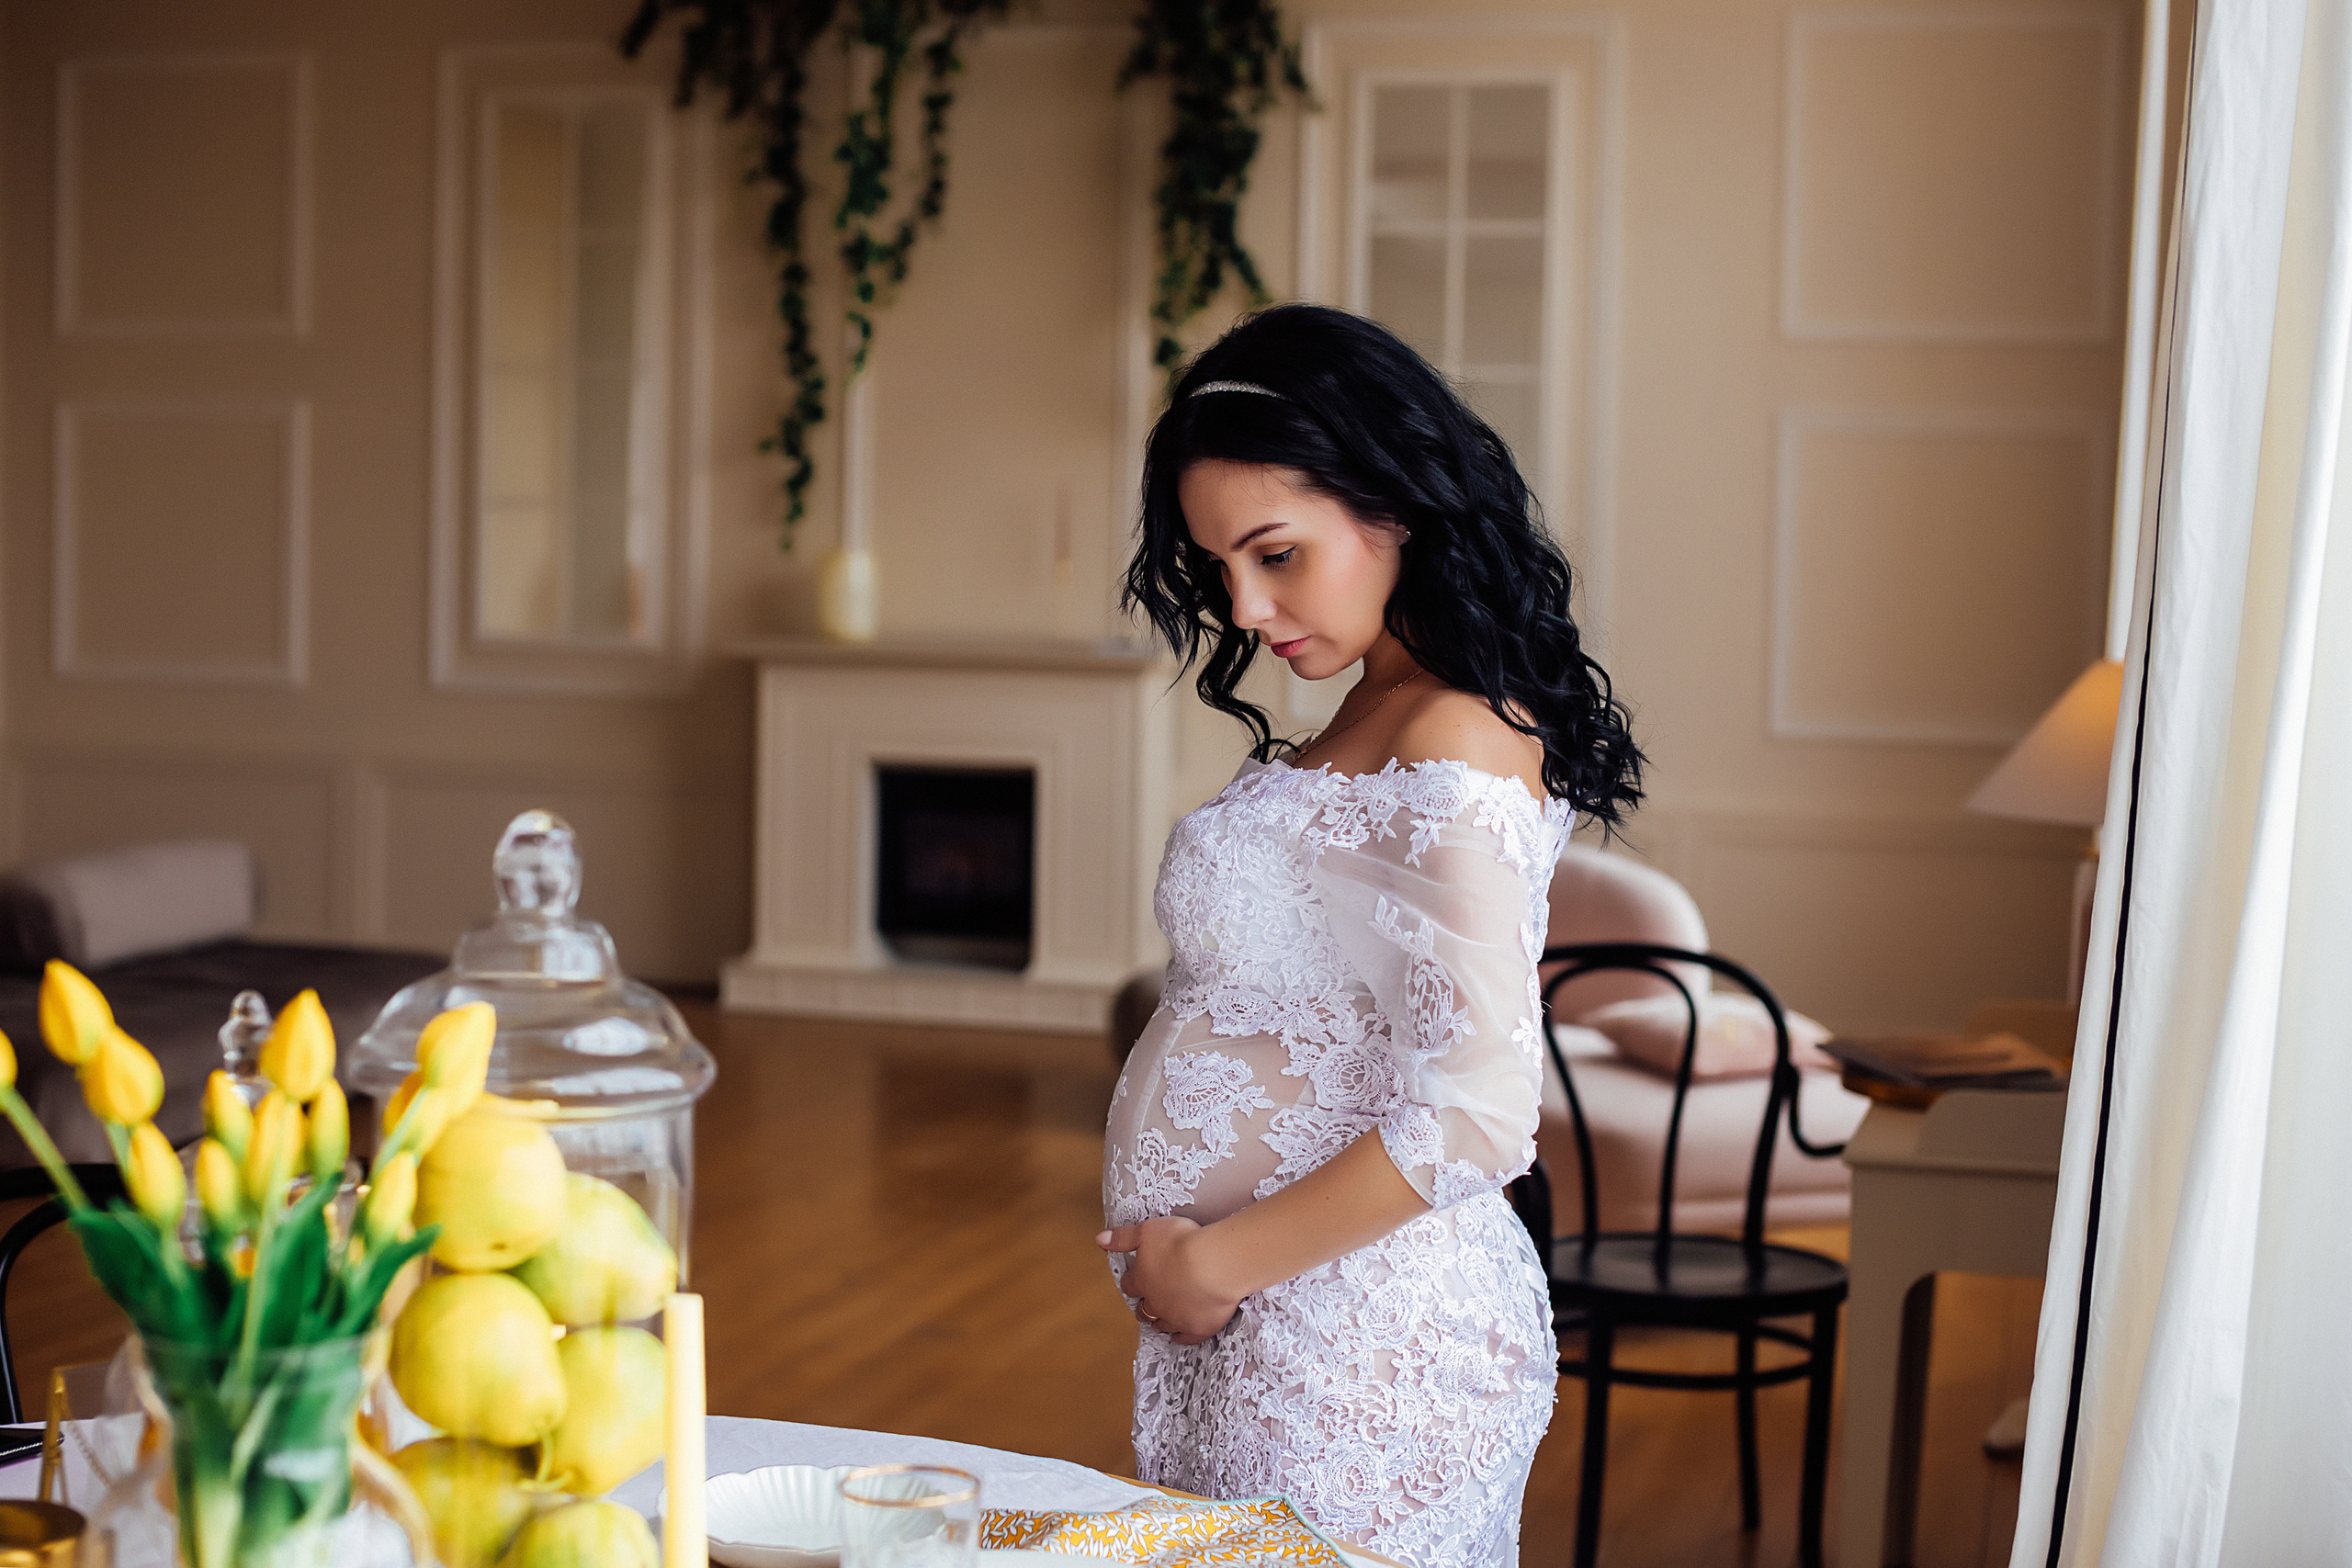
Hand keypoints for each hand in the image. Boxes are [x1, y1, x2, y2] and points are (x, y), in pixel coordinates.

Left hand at [1096, 1217, 1241, 1344]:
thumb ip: (1123, 1237)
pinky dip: (1182, 1337)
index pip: (1130, 1285)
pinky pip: (1187, 1337)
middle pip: (1144, 1309)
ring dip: (1160, 1321)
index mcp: (1143, 1279)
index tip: (1134, 1281)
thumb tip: (1100, 1240)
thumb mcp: (1148, 1230)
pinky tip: (1180, 1336)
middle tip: (1146, 1304)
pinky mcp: (1198, 1327)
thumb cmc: (1182, 1243)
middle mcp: (1156, 1302)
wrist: (1214, 1264)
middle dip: (1144, 1306)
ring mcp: (1176, 1317)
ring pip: (1162, 1324)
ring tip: (1162, 1318)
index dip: (1132, 1282)